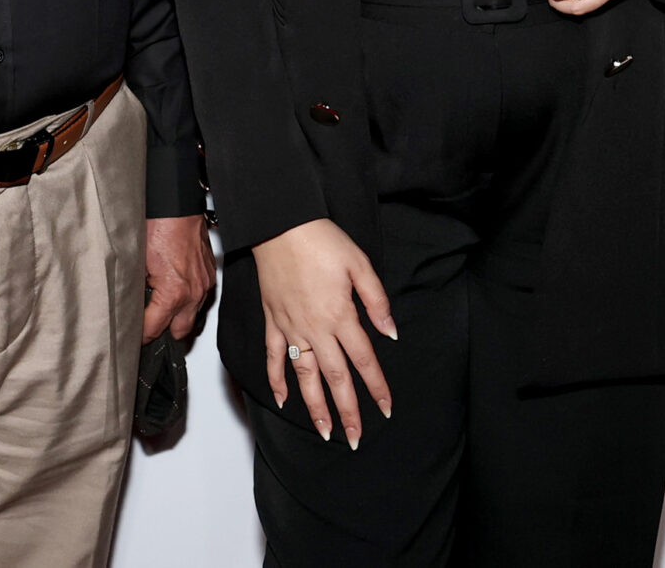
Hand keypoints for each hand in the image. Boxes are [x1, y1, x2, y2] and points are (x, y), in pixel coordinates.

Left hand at [144, 214, 216, 342]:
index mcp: (174, 293)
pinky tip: (176, 291)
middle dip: (163, 331)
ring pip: (193, 317)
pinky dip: (189, 299)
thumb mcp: (138, 263)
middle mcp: (193, 292)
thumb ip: (137, 290)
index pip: (154, 329)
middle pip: (180, 333)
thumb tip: (130, 305)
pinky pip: (201, 298)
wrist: (178, 206)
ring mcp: (205, 284)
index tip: (132, 336)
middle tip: (148, 326)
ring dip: (178, 316)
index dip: (140, 335)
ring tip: (162, 310)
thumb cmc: (159, 226)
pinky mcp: (211, 275)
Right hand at [252, 218, 395, 448]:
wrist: (280, 225)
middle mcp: (315, 329)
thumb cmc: (322, 241)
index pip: (364, 361)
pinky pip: (273, 356)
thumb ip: (377, 302)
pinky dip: (277, 379)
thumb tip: (391, 334)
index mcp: (341, 316)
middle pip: (336, 378)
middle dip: (348, 411)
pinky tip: (283, 400)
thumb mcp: (360, 264)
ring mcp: (291, 327)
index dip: (377, 387)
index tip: (386, 410)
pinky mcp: (273, 320)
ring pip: (305, 376)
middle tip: (356, 439)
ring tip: (324, 432)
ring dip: (315, 407)